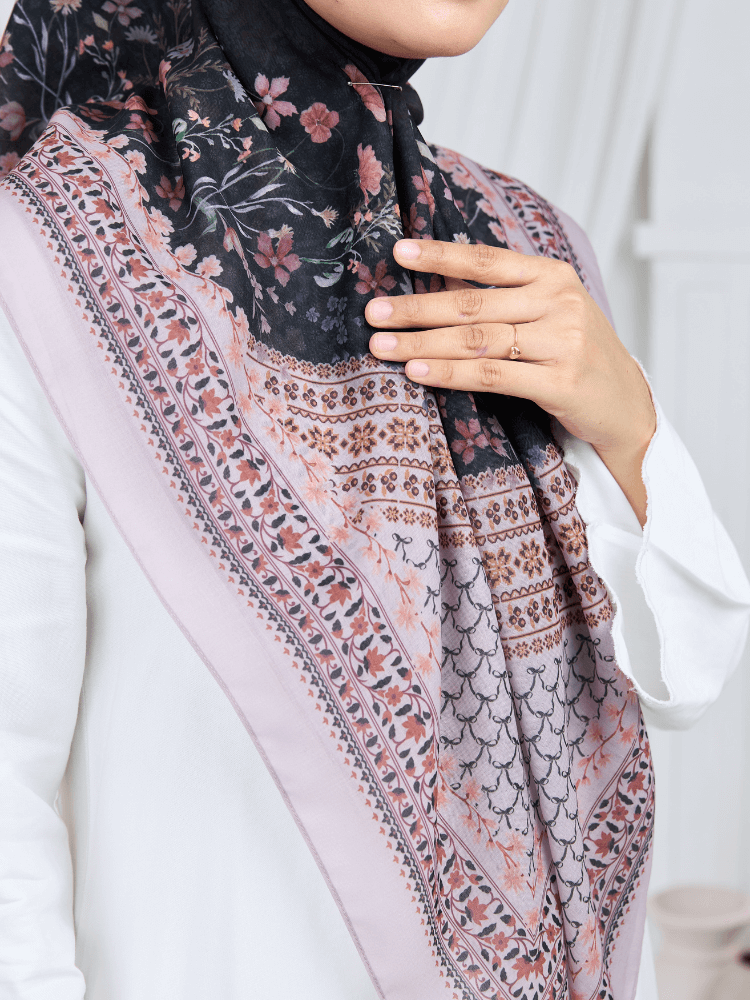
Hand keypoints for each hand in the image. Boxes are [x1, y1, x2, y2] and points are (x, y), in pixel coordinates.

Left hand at [365, 238, 655, 525]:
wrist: (626, 405)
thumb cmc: (576, 356)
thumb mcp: (550, 314)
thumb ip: (505, 299)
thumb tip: (435, 289)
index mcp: (553, 276)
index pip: (487, 261)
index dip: (441, 256)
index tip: (398, 252)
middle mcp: (560, 303)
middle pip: (473, 305)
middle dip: (417, 309)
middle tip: (374, 313)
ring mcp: (562, 342)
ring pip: (477, 341)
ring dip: (422, 343)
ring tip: (382, 345)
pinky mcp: (561, 383)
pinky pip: (492, 376)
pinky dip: (450, 373)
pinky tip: (417, 371)